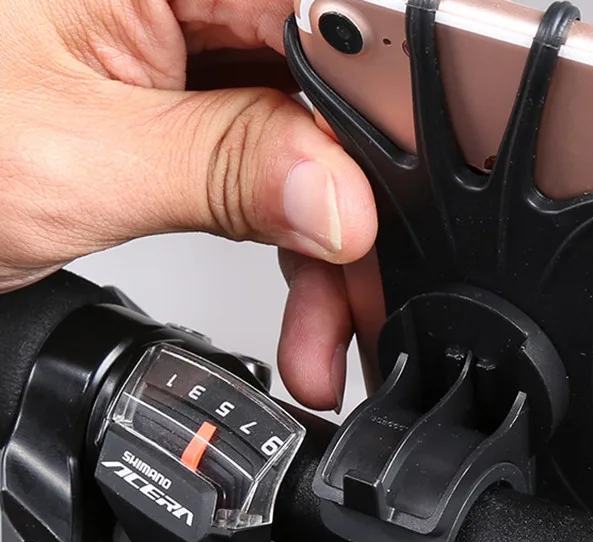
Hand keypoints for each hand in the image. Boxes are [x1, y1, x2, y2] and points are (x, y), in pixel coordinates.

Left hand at [0, 0, 377, 410]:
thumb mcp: (76, 163)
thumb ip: (226, 170)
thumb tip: (344, 199)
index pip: (330, 22)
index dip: (379, 129)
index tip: (384, 223)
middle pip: (333, 90)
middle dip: (357, 210)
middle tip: (360, 299)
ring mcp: (185, 33)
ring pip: (312, 136)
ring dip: (328, 242)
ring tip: (321, 327)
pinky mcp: (182, 88)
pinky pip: (272, 156)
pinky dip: (292, 233)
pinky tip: (301, 286)